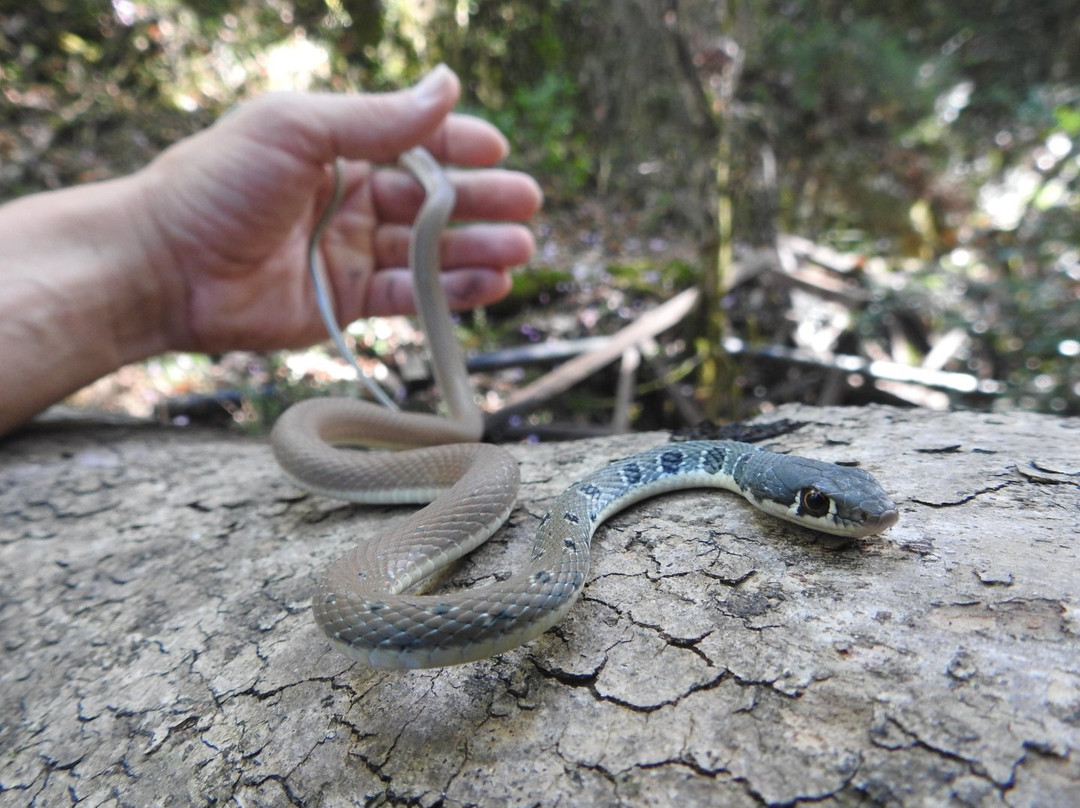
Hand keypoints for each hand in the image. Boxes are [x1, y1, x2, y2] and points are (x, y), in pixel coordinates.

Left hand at [134, 65, 540, 353]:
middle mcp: (348, 199)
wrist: (165, 267)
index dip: (457, 146)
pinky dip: (451, 292)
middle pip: (430, 199)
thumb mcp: (297, 129)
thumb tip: (449, 84)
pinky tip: (488, 285)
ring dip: (476, 248)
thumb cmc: (218, 184)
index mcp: (335, 149)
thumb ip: (376, 117)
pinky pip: (411, 295)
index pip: (412, 143)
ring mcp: (349, 252)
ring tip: (520, 248)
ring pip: (429, 250)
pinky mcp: (348, 301)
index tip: (496, 150)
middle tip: (526, 203)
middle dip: (481, 200)